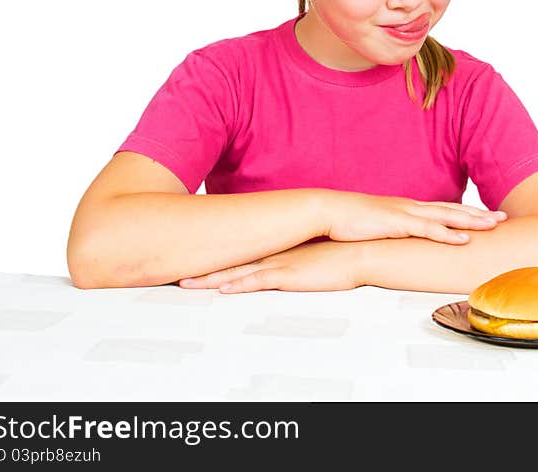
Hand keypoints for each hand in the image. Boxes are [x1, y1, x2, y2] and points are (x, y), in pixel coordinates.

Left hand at [178, 239, 362, 293]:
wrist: (362, 251)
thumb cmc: (343, 254)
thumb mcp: (314, 254)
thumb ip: (298, 257)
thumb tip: (289, 262)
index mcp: (278, 247)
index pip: (241, 250)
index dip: (216, 254)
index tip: (194, 255)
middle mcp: (274, 253)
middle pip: (231, 259)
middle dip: (202, 265)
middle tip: (175, 270)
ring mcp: (280, 263)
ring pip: (237, 271)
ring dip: (211, 279)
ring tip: (185, 283)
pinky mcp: (290, 275)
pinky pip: (258, 282)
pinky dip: (238, 285)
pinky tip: (222, 290)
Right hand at [321, 191, 506, 243]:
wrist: (328, 211)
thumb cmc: (349, 220)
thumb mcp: (377, 227)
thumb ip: (391, 232)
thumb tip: (400, 242)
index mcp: (407, 209)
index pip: (443, 210)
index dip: (467, 212)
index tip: (487, 216)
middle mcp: (411, 208)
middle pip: (452, 210)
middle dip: (479, 214)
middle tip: (504, 218)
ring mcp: (405, 214)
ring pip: (446, 216)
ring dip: (472, 221)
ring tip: (494, 225)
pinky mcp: (397, 223)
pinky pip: (427, 230)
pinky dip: (448, 233)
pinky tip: (463, 238)